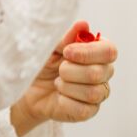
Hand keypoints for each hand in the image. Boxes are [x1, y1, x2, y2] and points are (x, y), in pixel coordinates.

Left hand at [11, 22, 118, 136]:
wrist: (27, 88)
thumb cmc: (42, 63)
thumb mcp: (50, 47)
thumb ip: (66, 38)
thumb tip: (83, 24)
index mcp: (98, 52)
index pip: (109, 51)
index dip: (88, 52)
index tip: (67, 52)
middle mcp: (104, 73)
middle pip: (99, 73)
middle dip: (70, 71)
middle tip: (59, 69)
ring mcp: (99, 94)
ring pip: (92, 92)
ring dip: (67, 86)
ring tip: (58, 82)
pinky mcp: (89, 111)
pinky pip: (83, 109)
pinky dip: (65, 101)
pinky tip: (59, 96)